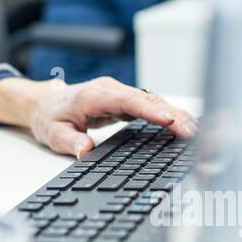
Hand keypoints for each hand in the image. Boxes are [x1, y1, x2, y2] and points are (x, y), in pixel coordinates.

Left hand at [0, 75, 196, 158]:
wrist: (45, 104)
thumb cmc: (50, 117)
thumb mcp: (53, 134)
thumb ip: (70, 142)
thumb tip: (85, 151)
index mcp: (93, 95)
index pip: (126, 100)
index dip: (149, 110)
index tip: (169, 120)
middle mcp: (110, 90)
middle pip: (146, 99)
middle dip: (172, 114)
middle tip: (192, 132)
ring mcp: (120, 93)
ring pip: (152, 100)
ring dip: (175, 114)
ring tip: (196, 132)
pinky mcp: (126, 101)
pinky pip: (151, 106)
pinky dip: (169, 115)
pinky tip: (185, 126)